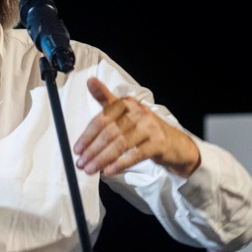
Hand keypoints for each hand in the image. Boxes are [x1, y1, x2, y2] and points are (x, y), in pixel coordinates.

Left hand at [73, 77, 200, 177]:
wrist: (174, 143)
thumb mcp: (126, 111)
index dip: (87, 135)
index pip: (102, 119)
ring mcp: (150, 127)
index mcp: (127, 103)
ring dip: (103, 158)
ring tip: (91, 169)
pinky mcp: (158, 143)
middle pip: (110, 133)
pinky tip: (109, 170)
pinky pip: (136, 154)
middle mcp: (138, 112)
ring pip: (121, 144)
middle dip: (93, 150)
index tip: (77, 150)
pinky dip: (121, 163)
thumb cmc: (145, 128)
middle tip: (81, 164)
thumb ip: (106, 98)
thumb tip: (89, 80)